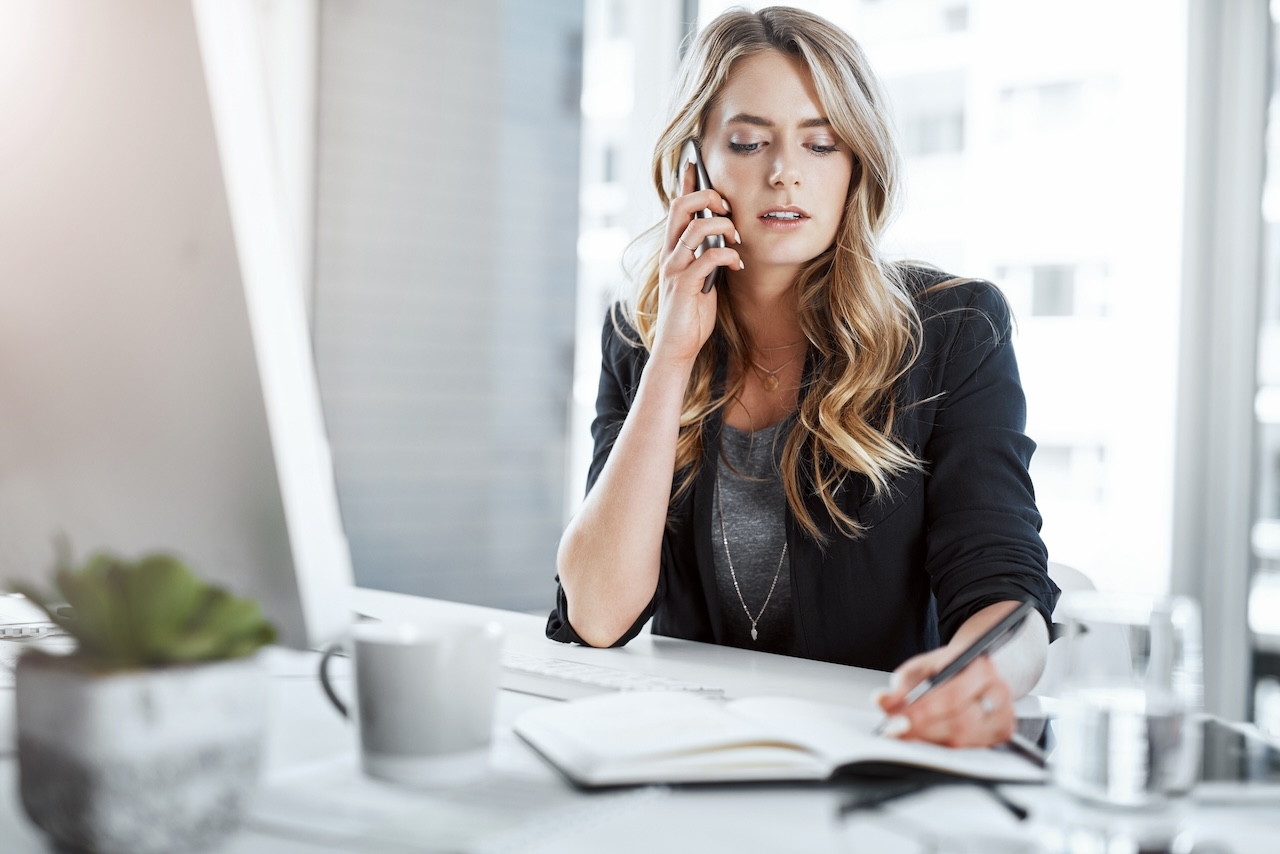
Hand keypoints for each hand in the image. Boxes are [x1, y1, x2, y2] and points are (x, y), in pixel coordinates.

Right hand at [650, 164, 741, 367]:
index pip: (676, 205)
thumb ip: (706, 254)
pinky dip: (727, 255)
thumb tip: (725, 235)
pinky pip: (707, 257)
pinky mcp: (683, 285)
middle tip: (727, 206)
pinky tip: (738, 262)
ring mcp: (674, 268)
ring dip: (722, 225)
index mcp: (672, 248)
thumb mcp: (701, 277)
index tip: (694, 160)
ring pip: (695, 227)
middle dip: (707, 196)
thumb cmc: (691, 312)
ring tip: (736, 237)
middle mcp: (669, 253)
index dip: (685, 181)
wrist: (677, 346)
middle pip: (681, 205)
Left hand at [874, 645, 1014, 747]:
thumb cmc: (947, 668)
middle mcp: (998, 690)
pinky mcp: (1003, 732)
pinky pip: (974, 748)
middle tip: (897, 731)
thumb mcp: (920, 668)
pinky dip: (947, 747)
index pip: (952, 695)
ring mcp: (1004, 713)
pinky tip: (930, 740)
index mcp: (981, 666)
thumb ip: (901, 685)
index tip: (897, 722)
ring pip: (967, 738)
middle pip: (961, 720)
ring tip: (910, 734)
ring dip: (933, 740)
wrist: (971, 670)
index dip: (923, 712)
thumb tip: (883, 701)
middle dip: (924, 729)